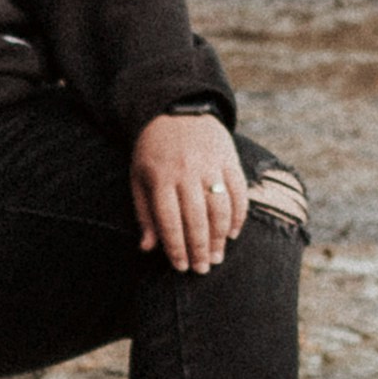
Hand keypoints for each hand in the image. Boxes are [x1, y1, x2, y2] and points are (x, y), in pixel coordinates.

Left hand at [132, 111, 248, 274]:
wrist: (176, 109)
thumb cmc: (153, 150)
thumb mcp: (138, 178)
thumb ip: (144, 214)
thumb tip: (148, 248)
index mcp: (161, 178)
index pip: (170, 222)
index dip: (176, 248)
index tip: (181, 267)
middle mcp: (187, 172)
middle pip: (197, 219)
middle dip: (200, 249)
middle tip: (202, 269)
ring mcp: (211, 165)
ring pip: (220, 209)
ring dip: (220, 237)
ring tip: (217, 256)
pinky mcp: (229, 159)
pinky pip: (238, 192)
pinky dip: (238, 215)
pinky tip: (232, 233)